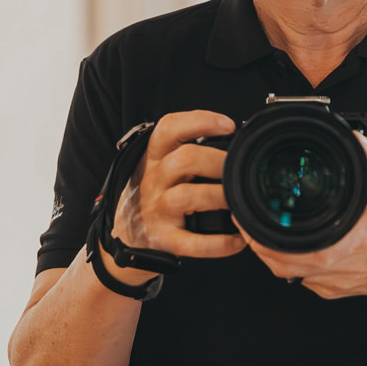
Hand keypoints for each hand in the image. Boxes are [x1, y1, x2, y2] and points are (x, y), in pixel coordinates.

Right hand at [107, 110, 247, 281]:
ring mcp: (157, 210)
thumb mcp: (159, 167)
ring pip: (186, 197)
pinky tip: (237, 240)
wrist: (126, 235)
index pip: (169, 128)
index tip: (229, 125)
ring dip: (218, 197)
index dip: (200, 121)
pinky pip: (191, 243)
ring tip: (239, 202)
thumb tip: (233, 142)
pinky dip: (218, 244)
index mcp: (154, 158)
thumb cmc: (153, 195)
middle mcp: (153, 180)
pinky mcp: (163, 239)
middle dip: (217, 161)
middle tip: (240, 168)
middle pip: (184, 159)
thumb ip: (185, 151)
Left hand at [239, 135, 366, 300]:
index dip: (266, 236)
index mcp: (354, 238)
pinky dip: (288, 262)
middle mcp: (339, 265)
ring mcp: (332, 282)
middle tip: (245, 220)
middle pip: (280, 263)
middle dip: (256, 241)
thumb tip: (354, 138)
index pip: (298, 246)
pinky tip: (285, 245)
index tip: (250, 218)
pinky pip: (299, 278)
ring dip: (268, 253)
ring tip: (258, 231)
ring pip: (285, 272)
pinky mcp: (330, 291)